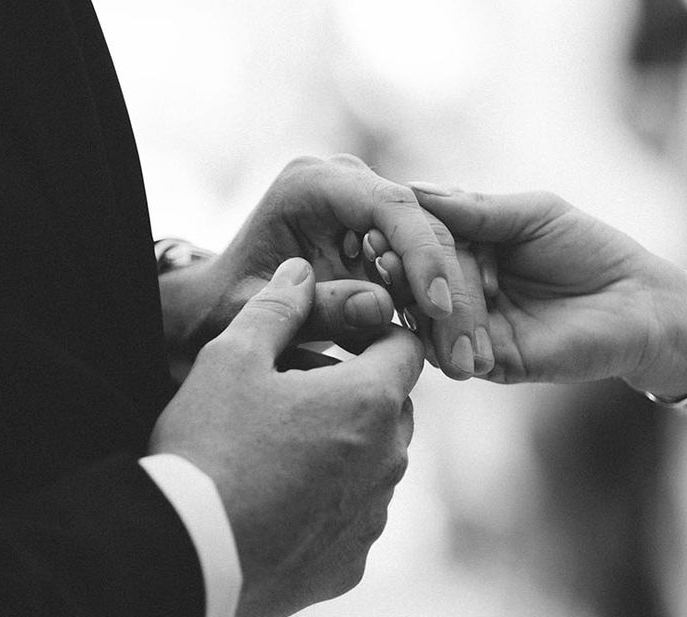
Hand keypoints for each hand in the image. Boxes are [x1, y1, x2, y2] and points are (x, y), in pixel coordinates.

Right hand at [149, 257, 423, 616]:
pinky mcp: (352, 564)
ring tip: (280, 455)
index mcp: (370, 401)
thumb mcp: (231, 358)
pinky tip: (278, 508)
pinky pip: (354, 521)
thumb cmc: (210, 446)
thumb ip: (276, 308)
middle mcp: (390, 460)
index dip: (371, 336)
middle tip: (293, 398)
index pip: (404, 348)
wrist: (188, 551)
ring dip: (344, 452)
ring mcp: (374, 517)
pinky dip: (329, 508)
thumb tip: (302, 271)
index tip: (332, 342)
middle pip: (393, 409)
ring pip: (376, 467)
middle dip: (356, 395)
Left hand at [164, 155, 485, 381]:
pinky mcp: (383, 239)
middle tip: (465, 349)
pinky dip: (439, 312)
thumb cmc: (228, 308)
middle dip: (450, 289)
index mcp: (313, 185)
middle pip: (423, 226)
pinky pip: (425, 271)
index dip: (422, 254)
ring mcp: (369, 209)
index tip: (439, 308)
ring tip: (466, 360)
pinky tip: (451, 353)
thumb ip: (317, 308)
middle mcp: (348, 186)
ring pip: (435, 250)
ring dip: (454, 307)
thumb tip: (382, 307)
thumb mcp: (263, 313)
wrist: (220, 306)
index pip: (388, 206)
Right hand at [406, 185, 686, 394]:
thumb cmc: (592, 249)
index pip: (428, 245)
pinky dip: (449, 344)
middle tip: (390, 264)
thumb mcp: (534, 216)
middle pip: (424, 286)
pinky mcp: (495, 364)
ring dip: (424, 310)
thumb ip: (478, 210)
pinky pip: (460, 356)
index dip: (407, 239)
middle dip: (410, 276)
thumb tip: (416, 189)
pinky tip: (446, 332)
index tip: (384, 230)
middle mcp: (467, 293)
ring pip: (435, 323)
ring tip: (417, 297)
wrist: (638, 303)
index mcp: (472, 252)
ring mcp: (478, 331)